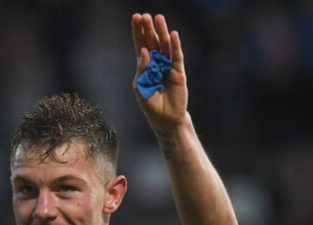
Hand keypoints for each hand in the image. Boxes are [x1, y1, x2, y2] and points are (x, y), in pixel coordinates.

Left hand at [131, 14, 187, 130]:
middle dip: (149, 29)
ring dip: (162, 32)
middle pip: (152, 42)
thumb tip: (143, 52)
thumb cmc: (151, 104)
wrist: (165, 118)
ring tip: (158, 18)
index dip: (138, 32)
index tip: (136, 17)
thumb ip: (142, 70)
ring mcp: (168, 66)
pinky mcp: (178, 72)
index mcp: (144, 66)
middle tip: (146, 15)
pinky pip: (176, 57)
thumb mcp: (141, 87)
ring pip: (165, 46)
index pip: (140, 45)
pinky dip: (175, 46)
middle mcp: (156, 63)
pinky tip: (173, 35)